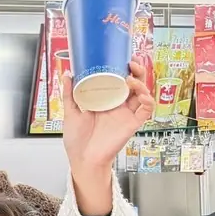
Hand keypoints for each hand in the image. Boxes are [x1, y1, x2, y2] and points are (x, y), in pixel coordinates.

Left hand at [62, 59, 153, 214]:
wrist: (82, 158)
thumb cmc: (77, 139)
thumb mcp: (71, 112)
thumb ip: (69, 93)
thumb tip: (67, 73)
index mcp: (106, 100)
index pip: (120, 80)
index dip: (124, 68)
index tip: (122, 57)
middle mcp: (119, 105)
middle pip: (135, 84)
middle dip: (138, 71)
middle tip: (131, 63)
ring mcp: (126, 114)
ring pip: (143, 94)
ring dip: (141, 84)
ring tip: (131, 80)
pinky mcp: (132, 124)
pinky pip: (146, 111)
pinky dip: (147, 101)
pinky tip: (141, 96)